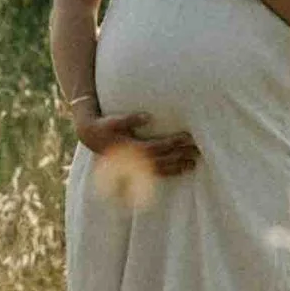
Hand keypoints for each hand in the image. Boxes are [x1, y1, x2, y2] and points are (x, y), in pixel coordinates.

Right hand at [74, 115, 199, 176]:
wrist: (92, 138)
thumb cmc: (105, 126)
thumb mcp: (115, 121)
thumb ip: (131, 119)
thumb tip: (147, 116)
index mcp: (132, 148)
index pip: (158, 146)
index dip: (173, 143)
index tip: (187, 137)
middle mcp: (135, 160)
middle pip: (163, 160)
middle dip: (180, 155)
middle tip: (197, 151)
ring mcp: (135, 167)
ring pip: (160, 170)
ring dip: (177, 167)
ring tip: (193, 164)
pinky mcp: (136, 169)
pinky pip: (155, 174)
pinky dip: (169, 173)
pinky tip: (181, 170)